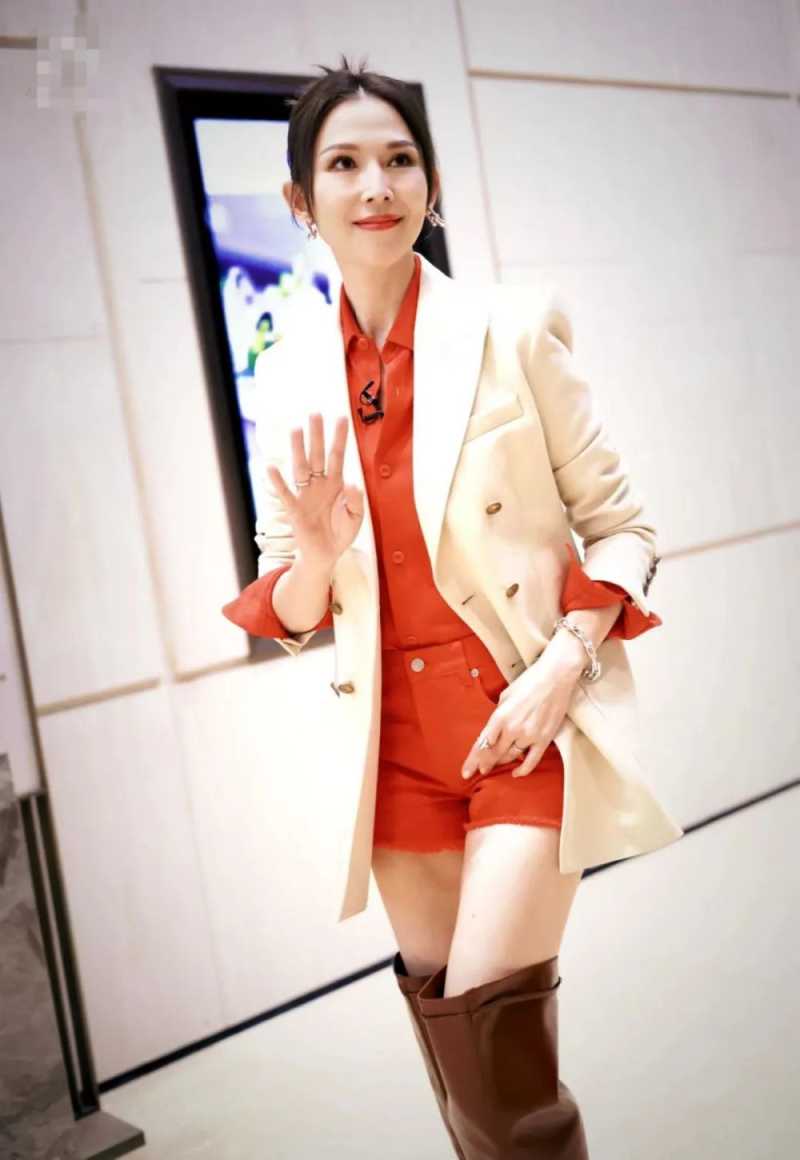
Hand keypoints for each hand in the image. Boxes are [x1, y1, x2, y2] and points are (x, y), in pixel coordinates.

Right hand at [266, 413, 364, 568]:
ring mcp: (306, 495)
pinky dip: (278, 482)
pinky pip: (285, 494)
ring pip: (301, 468)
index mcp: (335, 485)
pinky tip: (270, 467)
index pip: (338, 456)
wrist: (326, 555)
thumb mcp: (355, 518)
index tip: (342, 418)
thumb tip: (352, 483)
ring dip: (298, 449)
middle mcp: (319, 485)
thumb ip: (356, 501)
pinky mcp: (295, 510)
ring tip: (296, 429)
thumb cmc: (340, 533)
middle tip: (315, 413)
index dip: (339, 438)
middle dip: (317, 435)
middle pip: (318, 455)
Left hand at [461, 654, 581, 779]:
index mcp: (499, 716)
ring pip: (510, 757)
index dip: (473, 760)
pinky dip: (522, 769)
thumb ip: (497, 717)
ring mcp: (529, 735)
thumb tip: (493, 733)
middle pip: (494, 754)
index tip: (467, 772)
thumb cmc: (529, 682)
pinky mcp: (544, 739)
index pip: (482, 745)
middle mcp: (512, 728)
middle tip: (479, 771)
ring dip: (502, 762)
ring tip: (496, 764)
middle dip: (485, 764)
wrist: (555, 677)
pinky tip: (515, 773)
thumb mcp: (504, 697)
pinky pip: (531, 761)